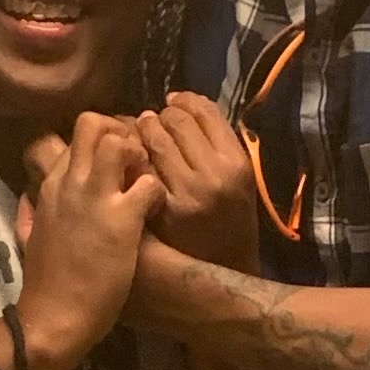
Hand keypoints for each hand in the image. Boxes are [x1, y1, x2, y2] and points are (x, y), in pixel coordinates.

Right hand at [14, 117, 163, 369]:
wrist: (54, 318)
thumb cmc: (44, 285)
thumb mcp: (28, 239)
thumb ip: (29, 214)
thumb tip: (27, 199)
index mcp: (49, 187)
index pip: (70, 136)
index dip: (97, 140)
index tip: (111, 161)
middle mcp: (71, 184)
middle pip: (92, 123)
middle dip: (119, 131)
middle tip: (133, 160)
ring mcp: (95, 199)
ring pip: (119, 141)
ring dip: (140, 155)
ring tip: (144, 181)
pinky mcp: (122, 221)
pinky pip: (149, 184)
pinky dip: (159, 193)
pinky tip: (156, 212)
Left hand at [137, 92, 257, 272]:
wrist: (225, 267)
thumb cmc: (230, 217)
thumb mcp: (236, 175)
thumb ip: (215, 139)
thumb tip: (180, 101)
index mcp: (236, 162)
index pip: (203, 111)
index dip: (184, 101)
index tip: (173, 103)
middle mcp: (213, 176)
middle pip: (176, 122)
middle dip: (160, 116)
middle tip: (152, 121)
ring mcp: (186, 194)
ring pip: (155, 141)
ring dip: (143, 132)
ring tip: (141, 136)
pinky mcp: (162, 212)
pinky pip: (141, 170)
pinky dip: (135, 159)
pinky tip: (134, 162)